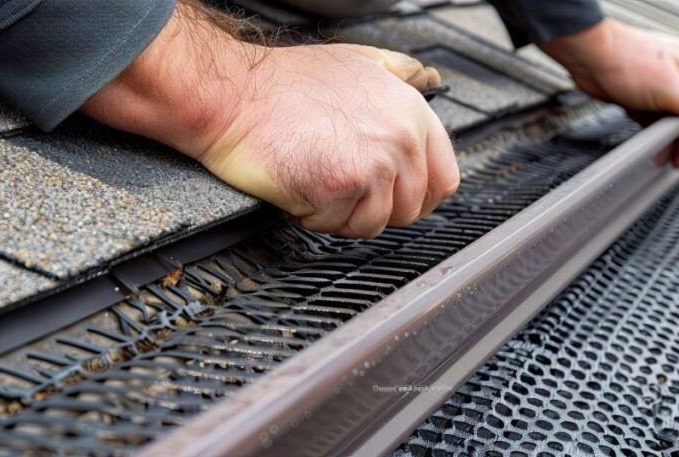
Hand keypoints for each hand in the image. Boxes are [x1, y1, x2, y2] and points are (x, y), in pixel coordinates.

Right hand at [81, 2, 457, 238]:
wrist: (233, 96)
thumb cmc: (284, 82)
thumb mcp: (359, 62)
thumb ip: (399, 78)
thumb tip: (425, 83)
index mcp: (411, 112)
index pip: (444, 179)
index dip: (418, 196)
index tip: (397, 198)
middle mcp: (400, 138)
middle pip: (410, 208)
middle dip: (376, 207)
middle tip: (343, 189)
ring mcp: (373, 165)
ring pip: (375, 224)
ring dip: (343, 214)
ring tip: (317, 181)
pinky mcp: (341, 188)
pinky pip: (338, 226)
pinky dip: (315, 216)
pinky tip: (300, 186)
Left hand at [540, 19, 678, 167]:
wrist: (589, 57)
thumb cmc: (627, 61)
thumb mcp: (670, 90)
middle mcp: (678, 75)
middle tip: (676, 160)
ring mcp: (657, 84)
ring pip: (669, 118)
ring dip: (666, 138)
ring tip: (661, 157)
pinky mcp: (639, 94)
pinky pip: (651, 117)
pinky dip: (650, 131)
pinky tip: (648, 145)